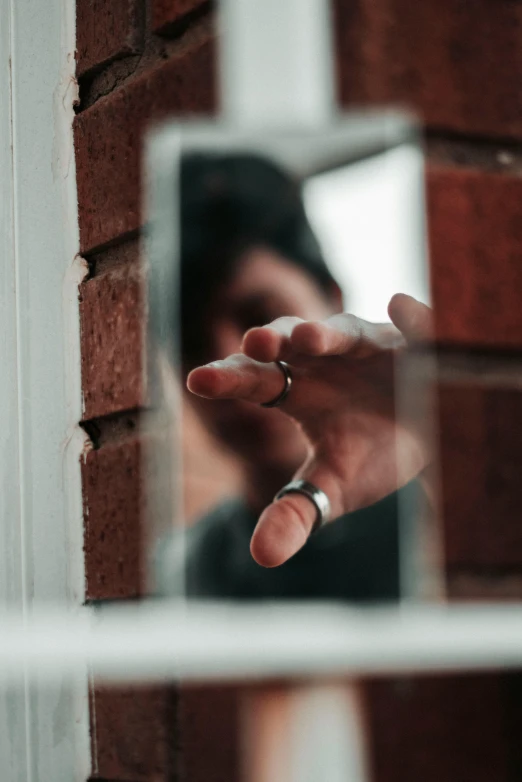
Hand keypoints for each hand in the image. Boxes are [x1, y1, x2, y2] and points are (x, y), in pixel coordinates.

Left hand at [188, 294, 432, 567]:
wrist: (430, 442)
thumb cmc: (371, 457)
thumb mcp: (333, 488)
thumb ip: (296, 515)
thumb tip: (260, 558)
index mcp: (297, 389)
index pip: (254, 379)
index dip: (228, 377)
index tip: (197, 381)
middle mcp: (326, 360)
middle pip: (289, 344)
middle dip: (272, 342)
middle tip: (253, 345)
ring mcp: (371, 347)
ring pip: (343, 333)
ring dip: (326, 333)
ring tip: (308, 338)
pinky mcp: (417, 344)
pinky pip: (414, 329)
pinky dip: (411, 320)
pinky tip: (402, 308)